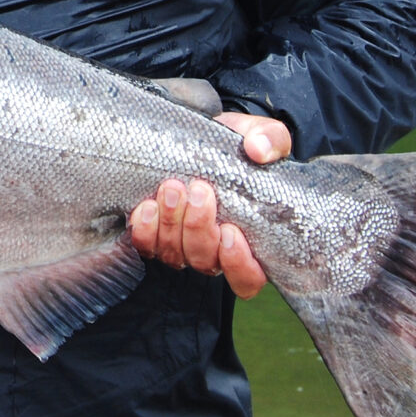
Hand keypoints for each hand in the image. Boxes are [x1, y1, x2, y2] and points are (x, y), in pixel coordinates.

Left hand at [128, 112, 291, 299]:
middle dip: (198, 228)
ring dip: (171, 225)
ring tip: (171, 189)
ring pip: (174, 255)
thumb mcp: (263, 137)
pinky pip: (145, 245)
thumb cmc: (239, 148)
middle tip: (198, 191)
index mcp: (250, 240)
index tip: (230, 232)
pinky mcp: (155, 232)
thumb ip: (271, 140)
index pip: (248, 278)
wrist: (202, 140)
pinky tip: (146, 206)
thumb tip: (260, 151)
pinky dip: (144, 230)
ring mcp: (182, 243)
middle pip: (205, 261)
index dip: (239, 264)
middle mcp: (214, 250)